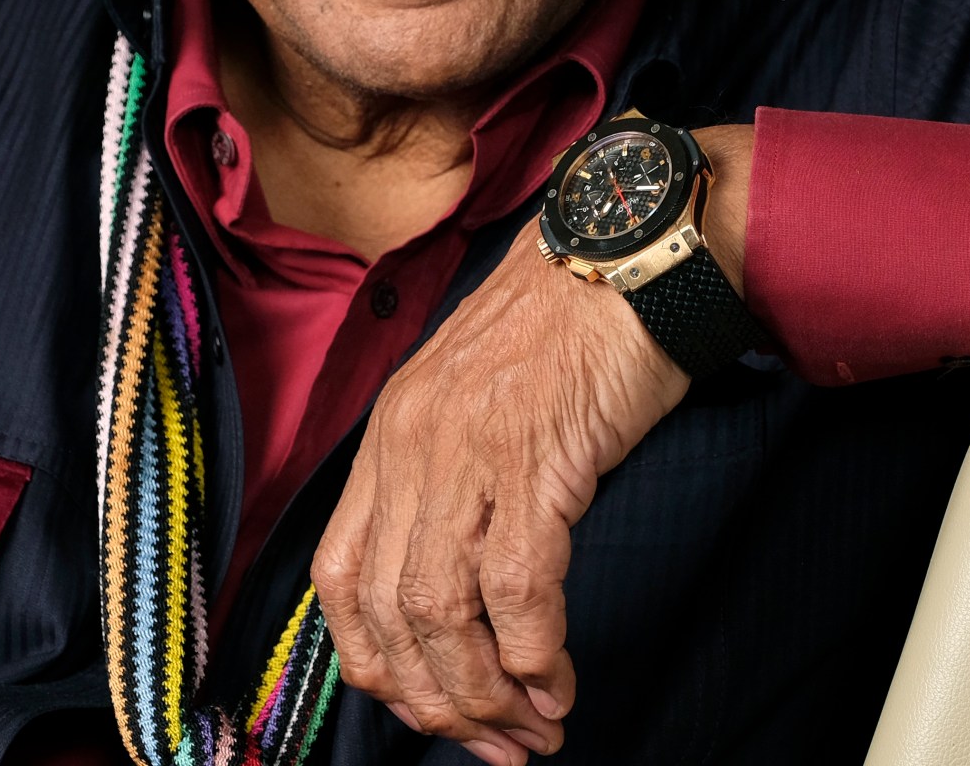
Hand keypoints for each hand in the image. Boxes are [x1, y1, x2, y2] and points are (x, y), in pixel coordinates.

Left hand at [312, 225, 685, 761]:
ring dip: (485, 693)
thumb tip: (462, 584)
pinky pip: (516, 588)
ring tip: (533, 728)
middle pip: (385, 613)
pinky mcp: (536, 458)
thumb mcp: (479, 397)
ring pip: (441, 613)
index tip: (427, 703)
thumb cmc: (572, 326)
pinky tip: (556, 682)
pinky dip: (531, 654)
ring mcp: (467, 452)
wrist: (633, 252)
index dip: (374, 661)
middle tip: (493, 743)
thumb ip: (452, 475)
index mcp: (389, 435)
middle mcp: (411, 446)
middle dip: (436, 700)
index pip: (337, 578)